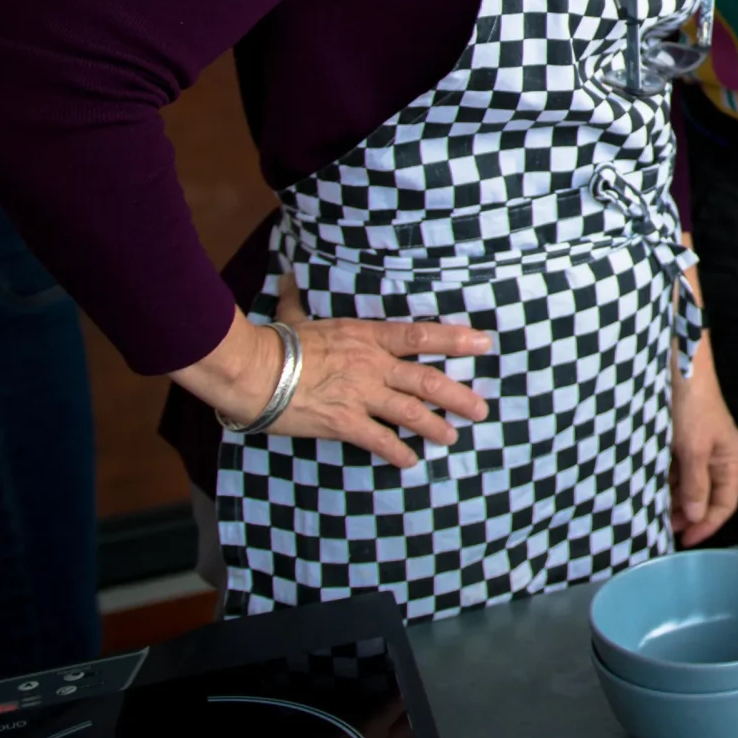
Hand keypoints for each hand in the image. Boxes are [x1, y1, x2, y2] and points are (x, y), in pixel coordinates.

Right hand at [172, 281, 492, 469]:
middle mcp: (372, 366)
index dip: (455, 339)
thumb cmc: (274, 342)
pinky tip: (410, 462)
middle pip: (426, 380)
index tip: (483, 342)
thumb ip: (299, 299)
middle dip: (458, 396)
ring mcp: (361, 395)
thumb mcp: (294, 316)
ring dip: (435, 426)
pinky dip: (397, 452)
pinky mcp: (344, 422)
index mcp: (367, 336)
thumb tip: (288, 274)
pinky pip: (379, 440)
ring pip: (411, 412)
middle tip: (481, 408)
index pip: (421, 335)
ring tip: (452, 437)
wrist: (253, 372)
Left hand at [670, 336, 737, 543]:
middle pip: (706, 498)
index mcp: (730, 460)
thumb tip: (696, 518)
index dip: (707, 525)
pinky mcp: (682, 443)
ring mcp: (699, 451)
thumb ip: (694, 485)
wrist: (679, 367)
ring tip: (652, 514)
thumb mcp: (693, 449)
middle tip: (662, 530)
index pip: (725, 504)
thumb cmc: (692, 408)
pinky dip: (665, 485)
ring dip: (673, 501)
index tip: (684, 541)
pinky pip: (676, 473)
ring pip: (689, 487)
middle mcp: (718, 459)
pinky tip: (648, 492)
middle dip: (688, 516)